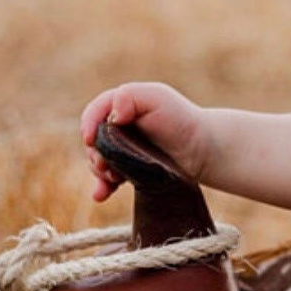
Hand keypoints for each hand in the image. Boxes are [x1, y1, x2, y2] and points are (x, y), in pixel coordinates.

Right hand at [80, 82, 207, 201]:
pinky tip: (101, 194)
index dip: (89, 125)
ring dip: (99, 170)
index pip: (94, 112)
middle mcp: (118, 126)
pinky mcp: (128, 168)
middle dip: (95, 153)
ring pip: (98, 160)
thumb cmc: (181, 119)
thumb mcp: (157, 97)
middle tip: (107, 164)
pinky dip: (101, 187)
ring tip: (114, 177)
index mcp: (122, 105)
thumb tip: (113, 116)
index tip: (91, 139)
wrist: (201, 149)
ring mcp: (123, 148)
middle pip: (92, 140)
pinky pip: (107, 179)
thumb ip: (130, 96)